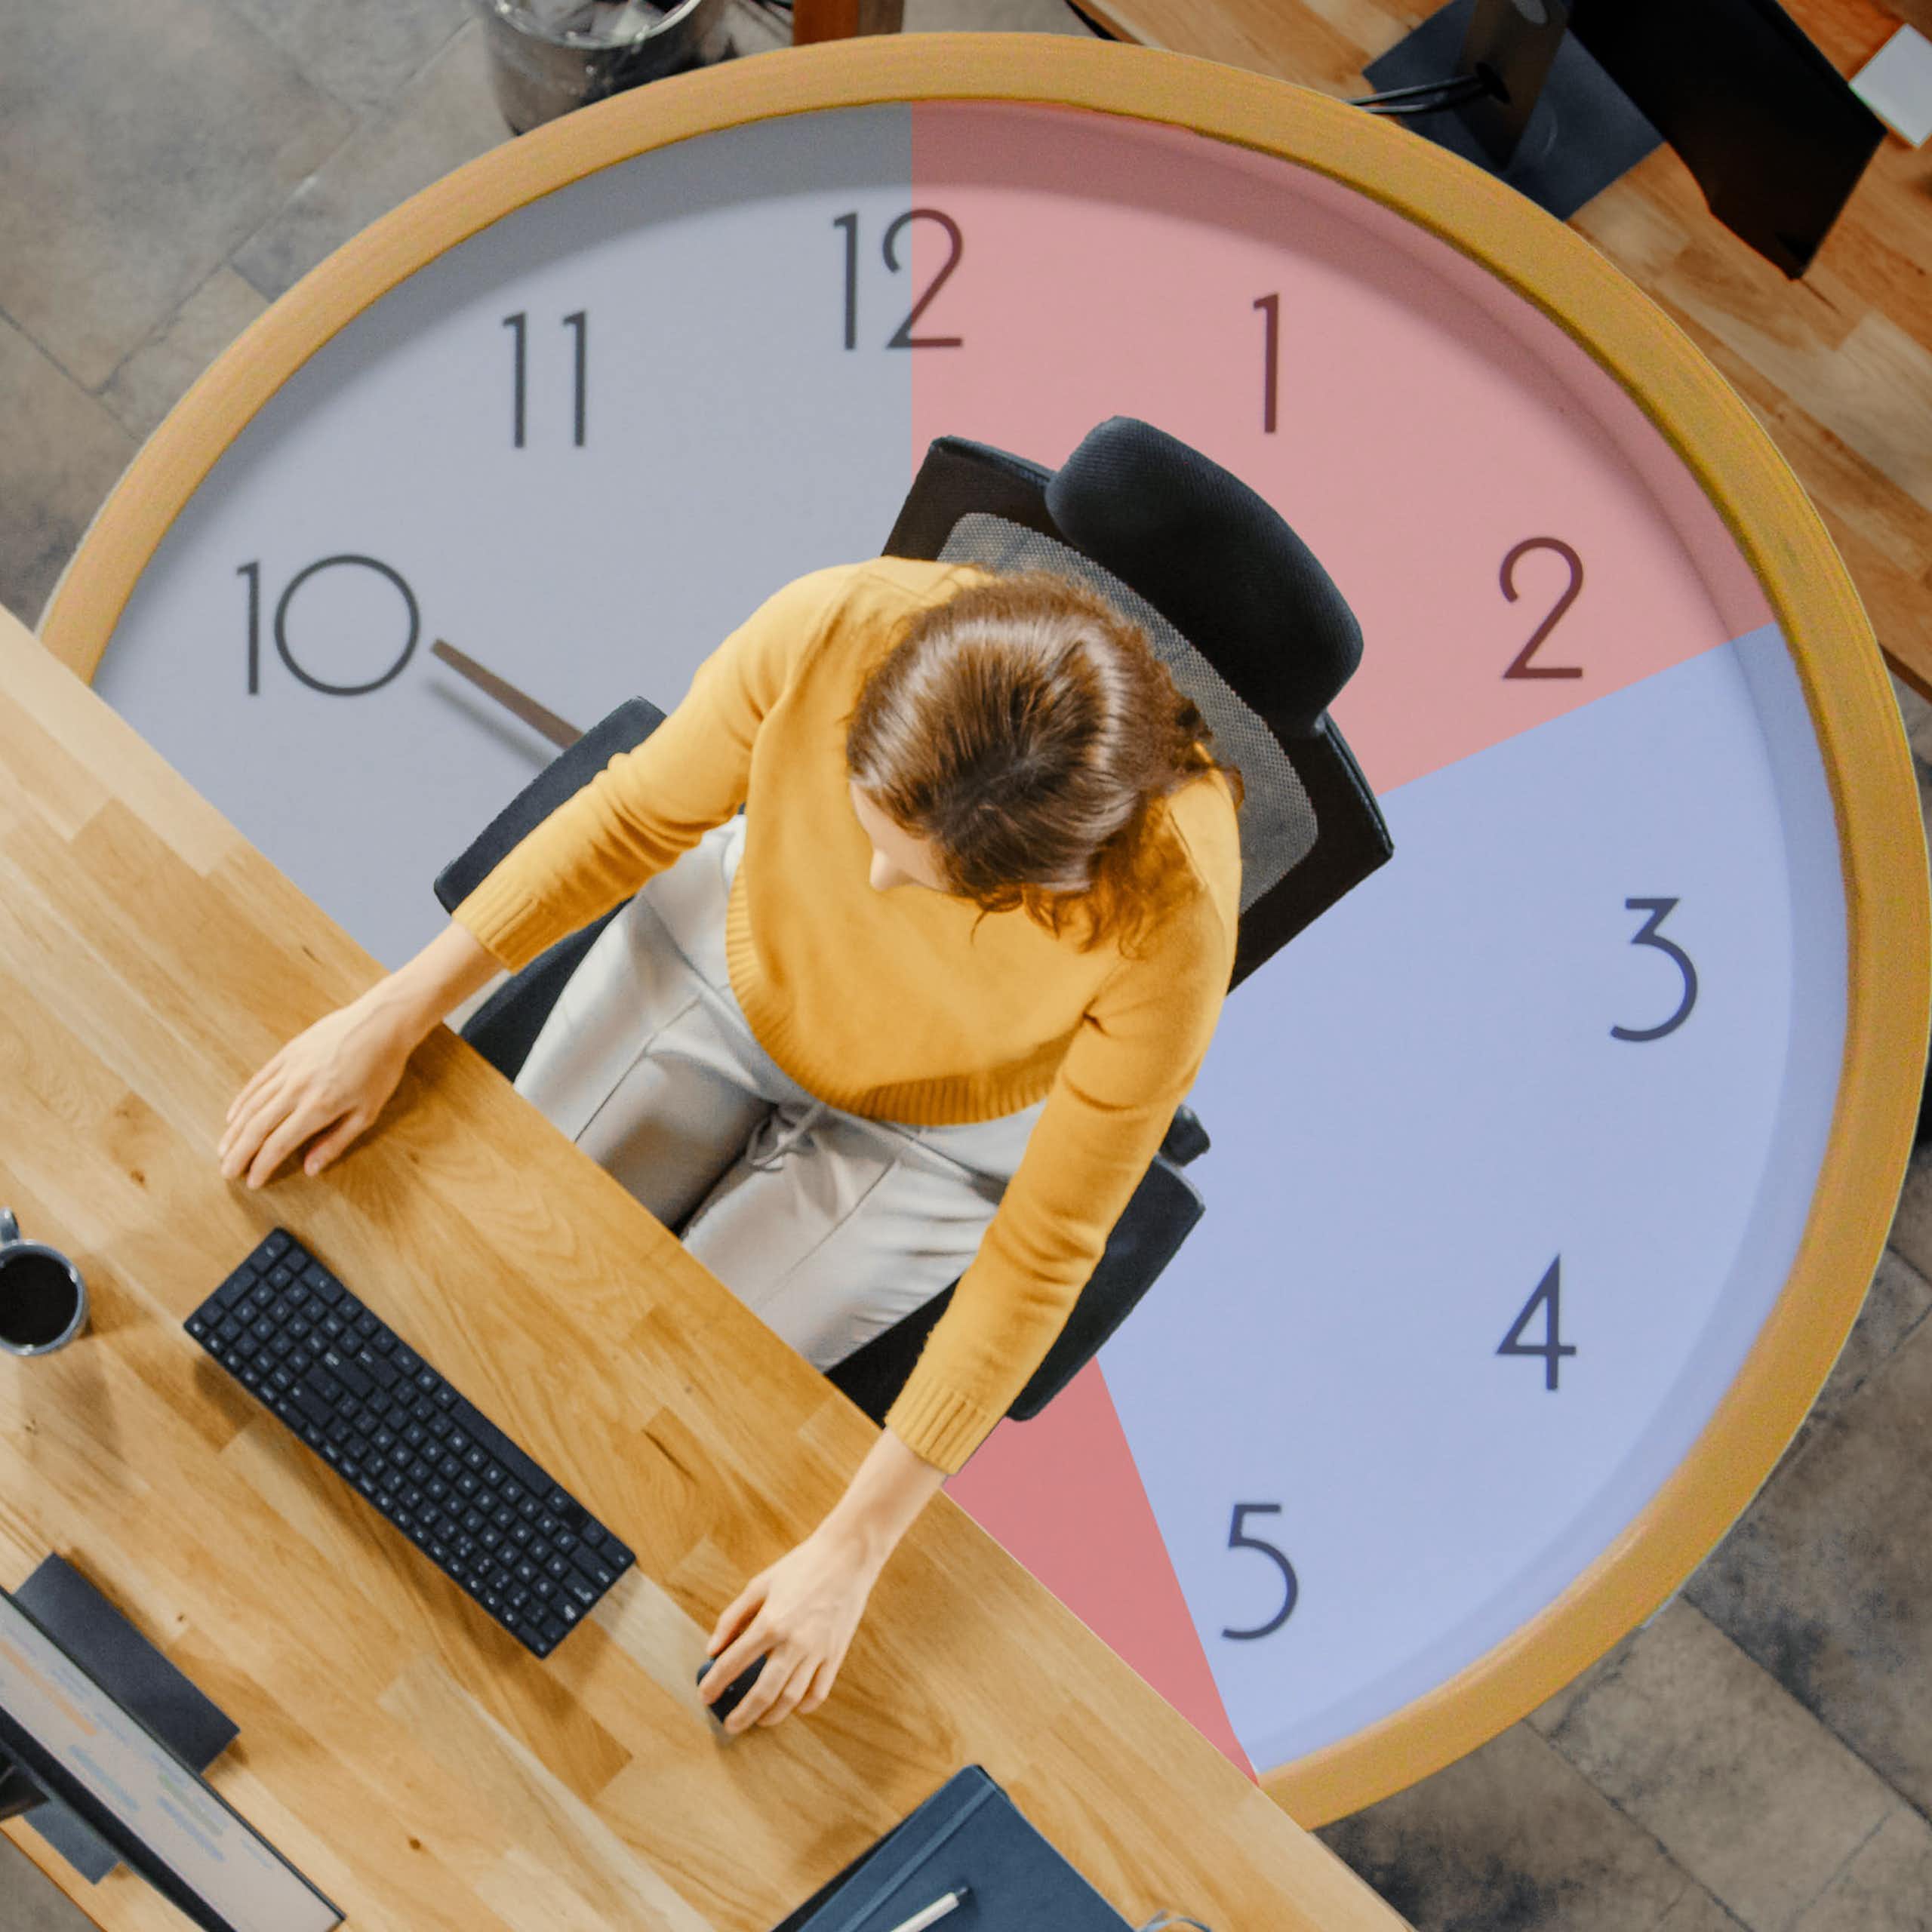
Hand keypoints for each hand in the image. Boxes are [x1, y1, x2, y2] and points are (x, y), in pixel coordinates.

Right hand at [217, 988, 422, 1187]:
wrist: (380, 1022)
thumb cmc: (380, 1070)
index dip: (262, 1165)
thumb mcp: (367, 1112)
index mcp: (319, 1107)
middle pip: (257, 1127)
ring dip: (235, 1131)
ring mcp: (289, 1068)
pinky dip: (242, 1101)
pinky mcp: (287, 1053)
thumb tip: (310, 1169)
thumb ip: (336, 1142)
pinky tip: (233, 1116)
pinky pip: (258, 1081)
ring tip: (223, 1150)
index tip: (251, 1182)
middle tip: (226, 1172)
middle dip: (239, 1153)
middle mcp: (297, 1088)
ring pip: (252, 1104)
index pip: (279, 1144)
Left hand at [701, 1523, 884, 1733]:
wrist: (848, 1557)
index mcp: (770, 1622)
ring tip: (758, 1721)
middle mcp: (793, 1642)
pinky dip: (804, 1706)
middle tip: (729, 1726)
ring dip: (771, 1716)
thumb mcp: (759, 1584)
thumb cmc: (800, 1567)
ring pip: (791, 1698)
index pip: (733, 1663)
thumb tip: (711, 1649)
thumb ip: (732, 1617)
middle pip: (763, 1692)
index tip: (704, 1696)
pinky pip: (819, 1691)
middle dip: (742, 1715)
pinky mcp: (836, 1654)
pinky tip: (792, 1706)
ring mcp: (817, 1651)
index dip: (714, 1683)